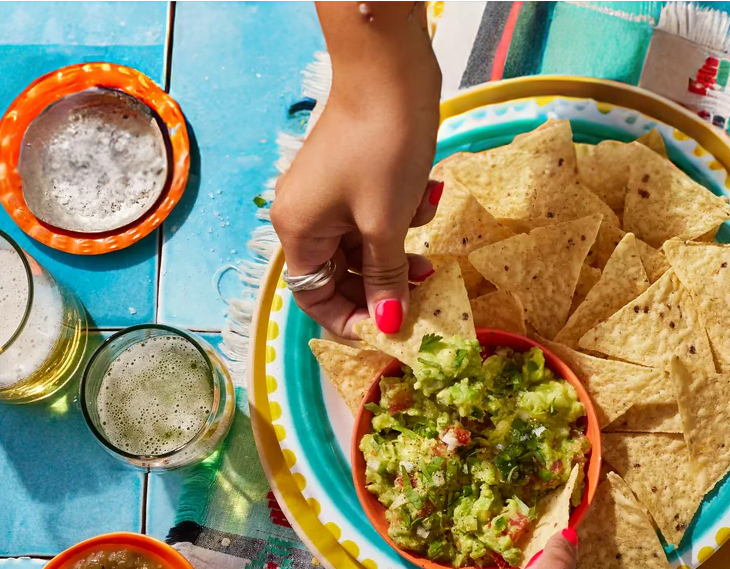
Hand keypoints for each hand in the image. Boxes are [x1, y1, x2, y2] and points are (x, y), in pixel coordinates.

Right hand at [272, 1, 441, 339]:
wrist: (390, 74)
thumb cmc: (381, 147)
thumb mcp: (386, 223)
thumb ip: (386, 277)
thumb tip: (388, 326)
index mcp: (299, 231)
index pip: (314, 297)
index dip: (349, 319)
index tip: (389, 333)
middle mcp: (306, 216)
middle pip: (343, 275)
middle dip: (384, 286)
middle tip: (423, 294)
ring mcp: (331, 196)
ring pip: (366, 247)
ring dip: (400, 253)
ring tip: (431, 256)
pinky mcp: (356, 178)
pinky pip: (377, 218)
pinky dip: (403, 219)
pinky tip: (425, 197)